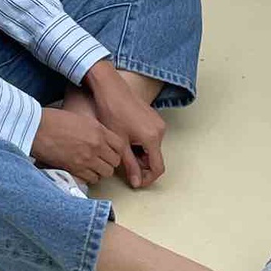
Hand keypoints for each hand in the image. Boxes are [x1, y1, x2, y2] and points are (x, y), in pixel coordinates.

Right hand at [30, 107, 124, 183]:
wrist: (38, 129)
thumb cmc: (55, 121)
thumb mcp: (81, 119)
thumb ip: (95, 131)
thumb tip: (102, 141)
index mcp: (98, 130)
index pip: (120, 146)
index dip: (117, 151)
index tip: (111, 152)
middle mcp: (96, 145)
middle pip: (114, 162)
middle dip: (109, 162)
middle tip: (100, 160)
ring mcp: (87, 158)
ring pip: (105, 173)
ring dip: (100, 171)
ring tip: (91, 166)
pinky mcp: (76, 169)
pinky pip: (92, 179)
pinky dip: (89, 177)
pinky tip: (82, 171)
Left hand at [84, 61, 166, 188]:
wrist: (111, 88)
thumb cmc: (112, 112)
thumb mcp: (119, 143)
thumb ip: (130, 165)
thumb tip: (137, 182)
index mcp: (153, 138)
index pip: (158, 168)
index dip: (147, 178)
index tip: (135, 181)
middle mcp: (160, 130)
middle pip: (155, 158)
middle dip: (142, 165)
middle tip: (124, 164)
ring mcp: (158, 122)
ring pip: (153, 148)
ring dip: (141, 154)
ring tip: (123, 150)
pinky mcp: (153, 117)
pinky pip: (151, 137)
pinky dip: (142, 144)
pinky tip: (127, 139)